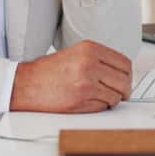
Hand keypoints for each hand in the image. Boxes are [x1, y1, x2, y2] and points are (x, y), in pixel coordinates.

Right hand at [10, 40, 132, 112]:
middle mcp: (90, 63)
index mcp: (90, 49)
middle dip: (125, 90)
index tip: (125, 81)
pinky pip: (104, 106)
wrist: (26, 84)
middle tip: (120, 94)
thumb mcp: (75, 54)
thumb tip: (120, 72)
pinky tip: (89, 102)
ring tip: (101, 98)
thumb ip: (98, 60)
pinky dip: (101, 106)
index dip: (128, 75)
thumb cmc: (47, 71)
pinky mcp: (81, 98)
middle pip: (125, 80)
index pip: (125, 63)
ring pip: (117, 95)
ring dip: (113, 99)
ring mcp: (86, 81)